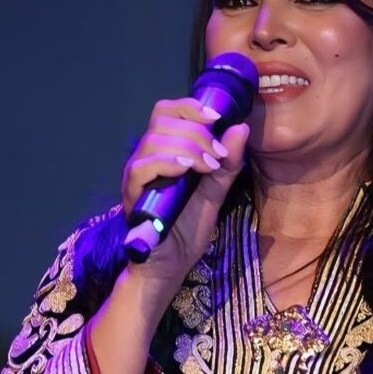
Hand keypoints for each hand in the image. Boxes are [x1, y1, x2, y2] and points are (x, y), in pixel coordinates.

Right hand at [121, 97, 249, 276]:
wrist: (170, 266)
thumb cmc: (187, 229)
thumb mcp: (216, 191)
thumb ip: (227, 163)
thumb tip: (241, 128)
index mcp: (164, 151)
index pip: (167, 111)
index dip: (191, 107)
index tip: (217, 117)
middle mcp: (146, 158)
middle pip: (162, 120)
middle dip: (197, 132)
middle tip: (217, 155)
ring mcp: (137, 176)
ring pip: (154, 140)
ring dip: (188, 147)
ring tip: (208, 167)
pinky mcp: (132, 195)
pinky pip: (142, 168)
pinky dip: (167, 163)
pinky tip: (188, 170)